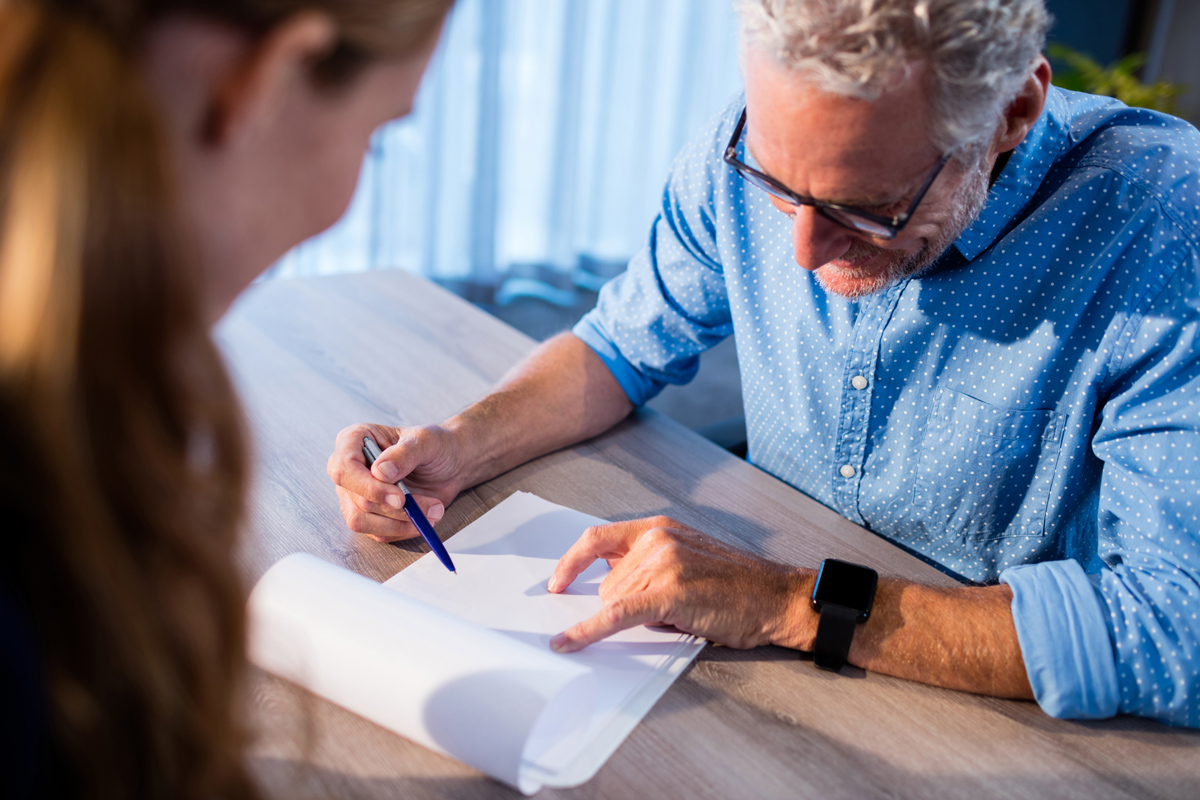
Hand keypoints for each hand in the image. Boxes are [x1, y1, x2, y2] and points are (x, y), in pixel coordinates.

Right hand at [327, 422, 462, 542]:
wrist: (451, 463)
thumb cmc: (435, 445)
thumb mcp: (426, 441)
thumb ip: (404, 453)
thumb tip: (380, 472)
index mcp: (354, 441)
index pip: (344, 469)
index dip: (369, 488)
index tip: (400, 497)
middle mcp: (350, 469)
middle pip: (356, 500)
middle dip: (394, 509)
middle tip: (429, 506)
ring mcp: (356, 494)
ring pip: (362, 521)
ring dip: (400, 523)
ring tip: (432, 513)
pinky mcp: (369, 515)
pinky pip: (377, 532)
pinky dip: (404, 530)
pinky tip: (424, 518)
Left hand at [546, 516, 813, 652]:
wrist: (777, 597)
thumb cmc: (737, 584)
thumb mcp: (688, 557)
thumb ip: (648, 562)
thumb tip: (608, 591)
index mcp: (659, 528)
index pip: (597, 538)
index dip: (571, 562)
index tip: (555, 583)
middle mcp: (657, 539)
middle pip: (607, 584)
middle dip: (628, 605)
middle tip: (672, 608)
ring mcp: (663, 564)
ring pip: (615, 603)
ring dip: (642, 618)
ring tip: (684, 611)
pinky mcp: (669, 593)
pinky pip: (615, 616)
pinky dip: (586, 632)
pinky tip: (566, 644)